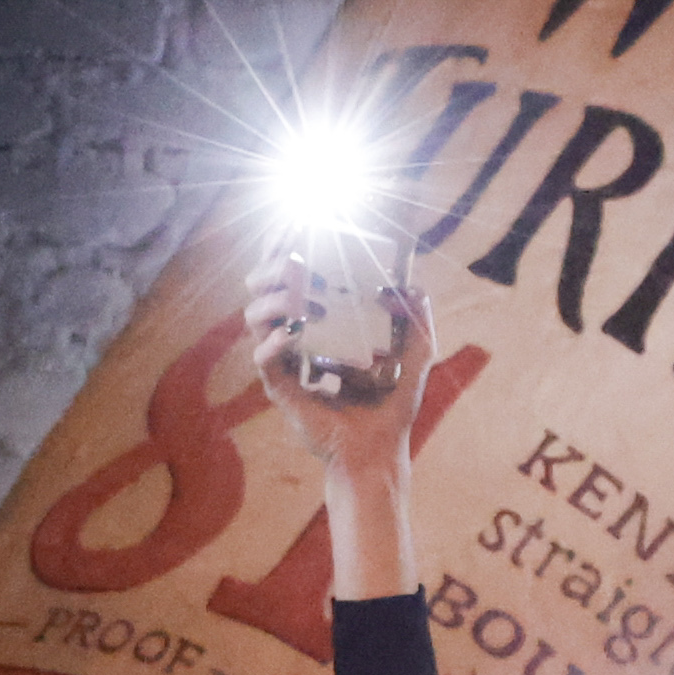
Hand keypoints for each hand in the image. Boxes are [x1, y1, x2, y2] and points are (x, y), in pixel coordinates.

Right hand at [240, 245, 429, 487]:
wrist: (377, 451)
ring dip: (274, 299)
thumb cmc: (391, 405)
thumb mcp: (415, 354)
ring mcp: (286, 360)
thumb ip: (417, 318)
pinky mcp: (281, 388)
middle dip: (272, 265)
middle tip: (294, 257)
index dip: (289, 246)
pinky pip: (264, 359)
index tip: (295, 223)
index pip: (296, 275)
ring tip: (302, 300)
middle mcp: (298, 335)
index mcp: (323, 321)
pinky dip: (274, 342)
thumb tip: (413, 283)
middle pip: (265, 287)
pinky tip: (293, 334)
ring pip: (256, 317)